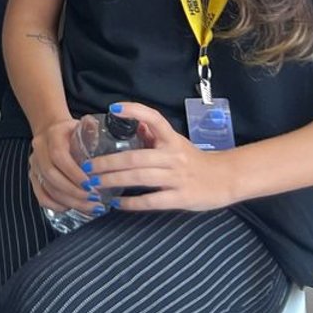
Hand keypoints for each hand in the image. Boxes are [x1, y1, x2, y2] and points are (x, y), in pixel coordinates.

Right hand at [27, 116, 94, 215]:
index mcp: (52, 135)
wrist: (51, 129)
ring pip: (47, 187)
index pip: (59, 156)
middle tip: (94, 200)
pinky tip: (70, 208)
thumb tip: (113, 135)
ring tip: (89, 207)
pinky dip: (55, 205)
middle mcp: (39, 149)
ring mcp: (34, 164)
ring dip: (69, 201)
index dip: (74, 173)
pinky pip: (41, 195)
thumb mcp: (83, 125)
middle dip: (74, 191)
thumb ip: (93, 130)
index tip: (91, 185)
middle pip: (51, 175)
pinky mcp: (33, 176)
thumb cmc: (72, 130)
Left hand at [86, 101, 238, 212]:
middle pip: (135, 157)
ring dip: (113, 181)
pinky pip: (152, 200)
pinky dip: (132, 202)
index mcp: (172, 139)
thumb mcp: (176, 142)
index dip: (135, 111)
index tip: (113, 109)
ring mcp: (177, 178)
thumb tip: (131, 121)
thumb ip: (154, 134)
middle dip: (107, 163)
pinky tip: (117, 203)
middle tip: (86, 167)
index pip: (154, 118)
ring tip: (94, 184)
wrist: (226, 179)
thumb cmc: (195, 160)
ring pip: (139, 178)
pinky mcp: (181, 198)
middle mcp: (173, 156)